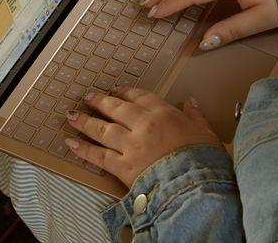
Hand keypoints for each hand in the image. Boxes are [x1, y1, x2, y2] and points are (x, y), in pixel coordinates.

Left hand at [63, 87, 220, 186]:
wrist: (195, 187)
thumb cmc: (204, 162)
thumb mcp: (206, 134)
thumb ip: (196, 116)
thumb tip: (190, 102)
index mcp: (164, 114)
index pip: (140, 97)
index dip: (125, 92)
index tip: (116, 91)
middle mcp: (144, 125)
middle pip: (116, 109)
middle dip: (100, 101)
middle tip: (88, 97)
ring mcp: (131, 146)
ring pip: (103, 129)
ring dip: (85, 122)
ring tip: (72, 116)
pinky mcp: (122, 167)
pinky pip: (98, 156)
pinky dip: (83, 149)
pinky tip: (71, 143)